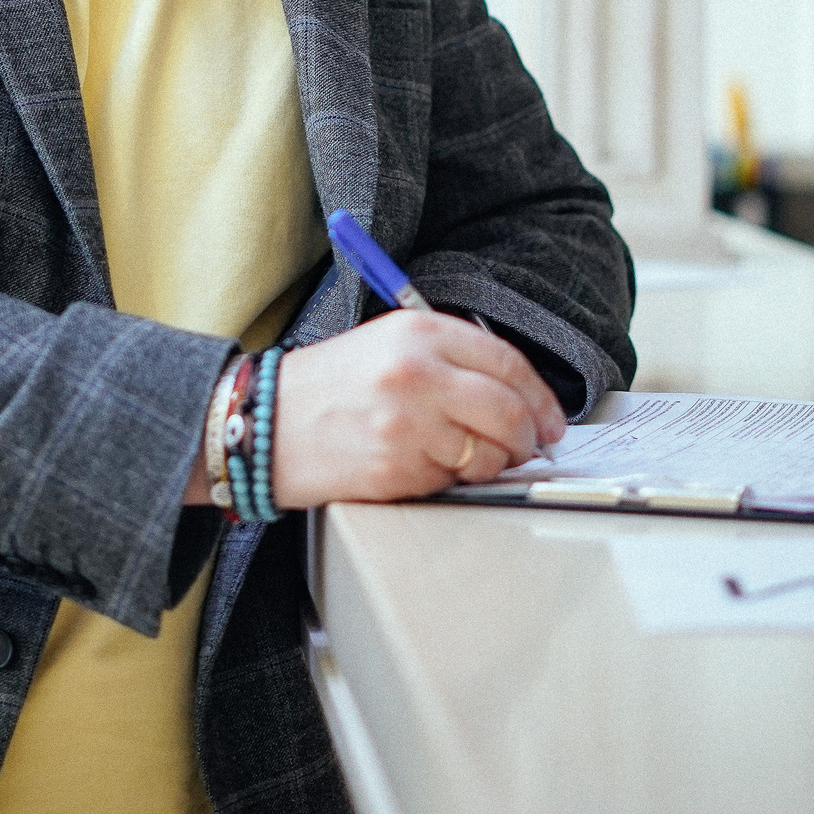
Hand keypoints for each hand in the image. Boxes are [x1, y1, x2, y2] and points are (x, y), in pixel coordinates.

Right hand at [268, 311, 567, 508]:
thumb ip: (451, 357)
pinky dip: (451, 480)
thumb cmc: (327, 386)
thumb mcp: (387, 343)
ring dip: (491, 463)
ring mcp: (407, 424)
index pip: (507, 363)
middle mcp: (416, 374)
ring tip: (467, 457)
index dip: (540, 397)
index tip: (550, 418)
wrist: (263, 424)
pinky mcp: (396, 468)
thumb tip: (517, 394)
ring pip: (487, 454)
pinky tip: (425, 466)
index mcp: (417, 332)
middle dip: (528, 436)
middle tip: (528, 446)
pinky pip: (452, 481)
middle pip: (507, 411)